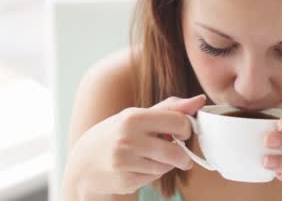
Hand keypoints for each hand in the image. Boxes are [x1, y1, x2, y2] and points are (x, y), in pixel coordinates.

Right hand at [65, 95, 205, 195]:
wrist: (82, 164)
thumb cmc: (113, 135)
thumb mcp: (135, 116)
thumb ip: (169, 108)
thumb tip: (199, 100)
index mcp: (133, 117)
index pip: (178, 121)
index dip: (186, 128)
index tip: (181, 132)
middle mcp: (128, 139)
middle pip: (175, 151)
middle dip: (182, 154)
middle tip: (177, 151)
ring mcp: (126, 162)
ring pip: (166, 166)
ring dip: (165, 163)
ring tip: (150, 157)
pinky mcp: (126, 181)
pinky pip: (155, 178)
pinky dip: (153, 173)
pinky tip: (139, 167)